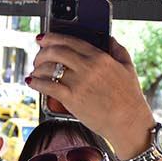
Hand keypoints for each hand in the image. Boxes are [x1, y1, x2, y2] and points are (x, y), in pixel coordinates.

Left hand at [27, 34, 153, 153]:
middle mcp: (88, 67)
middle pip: (56, 51)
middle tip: (37, 56)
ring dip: (37, 67)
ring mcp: (79, 83)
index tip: (43, 38)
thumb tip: (110, 38)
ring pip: (49, 67)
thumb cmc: (130, 98)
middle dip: (42, 52)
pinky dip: (36, 82)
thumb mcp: (128, 68)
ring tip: (35, 71)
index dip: (53, 37)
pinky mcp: (72, 99)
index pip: (71, 41)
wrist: (129, 123)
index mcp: (100, 57)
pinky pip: (47, 86)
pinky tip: (31, 82)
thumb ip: (118, 50)